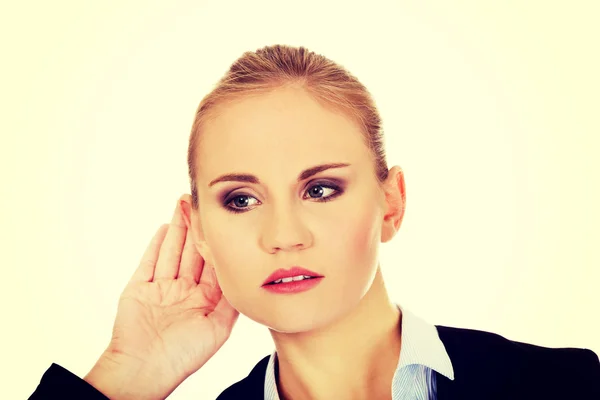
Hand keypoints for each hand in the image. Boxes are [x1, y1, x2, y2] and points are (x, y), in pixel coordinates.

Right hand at [85, 199, 238, 398]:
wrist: (143, 370)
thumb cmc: (182, 356)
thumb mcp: (218, 329)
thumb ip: (231, 302)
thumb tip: (246, 278)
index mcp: (203, 300)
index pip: (213, 264)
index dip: (217, 243)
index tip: (224, 221)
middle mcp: (184, 291)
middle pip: (192, 252)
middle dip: (197, 228)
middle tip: (201, 203)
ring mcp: (161, 289)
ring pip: (172, 251)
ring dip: (179, 229)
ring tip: (184, 205)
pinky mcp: (139, 289)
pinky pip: (149, 262)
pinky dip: (157, 244)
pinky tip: (166, 228)